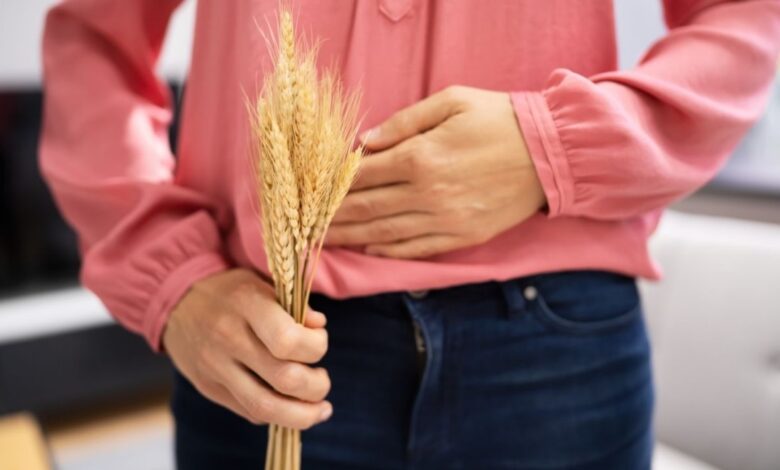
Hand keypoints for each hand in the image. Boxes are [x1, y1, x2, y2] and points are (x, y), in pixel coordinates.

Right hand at [162, 268, 331, 429]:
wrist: (175, 301)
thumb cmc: (231, 292)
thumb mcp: (262, 284)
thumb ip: (294, 306)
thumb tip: (319, 327)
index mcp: (246, 304)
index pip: (288, 340)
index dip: (316, 348)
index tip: (319, 342)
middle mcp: (228, 338)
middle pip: (284, 378)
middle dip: (316, 386)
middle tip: (323, 380)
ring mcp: (215, 367)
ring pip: (265, 407)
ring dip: (302, 415)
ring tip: (319, 409)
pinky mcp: (208, 388)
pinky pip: (249, 412)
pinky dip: (277, 414)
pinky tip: (291, 408)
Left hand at [324, 85, 545, 258]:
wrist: (551, 154)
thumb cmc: (500, 120)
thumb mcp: (451, 102)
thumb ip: (403, 122)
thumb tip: (365, 143)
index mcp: (420, 157)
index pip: (362, 175)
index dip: (332, 184)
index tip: (309, 189)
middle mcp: (427, 194)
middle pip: (366, 208)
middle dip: (331, 216)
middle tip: (302, 222)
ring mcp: (445, 221)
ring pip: (384, 234)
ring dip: (350, 238)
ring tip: (322, 241)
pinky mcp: (462, 237)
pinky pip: (416, 250)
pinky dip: (387, 252)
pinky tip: (368, 250)